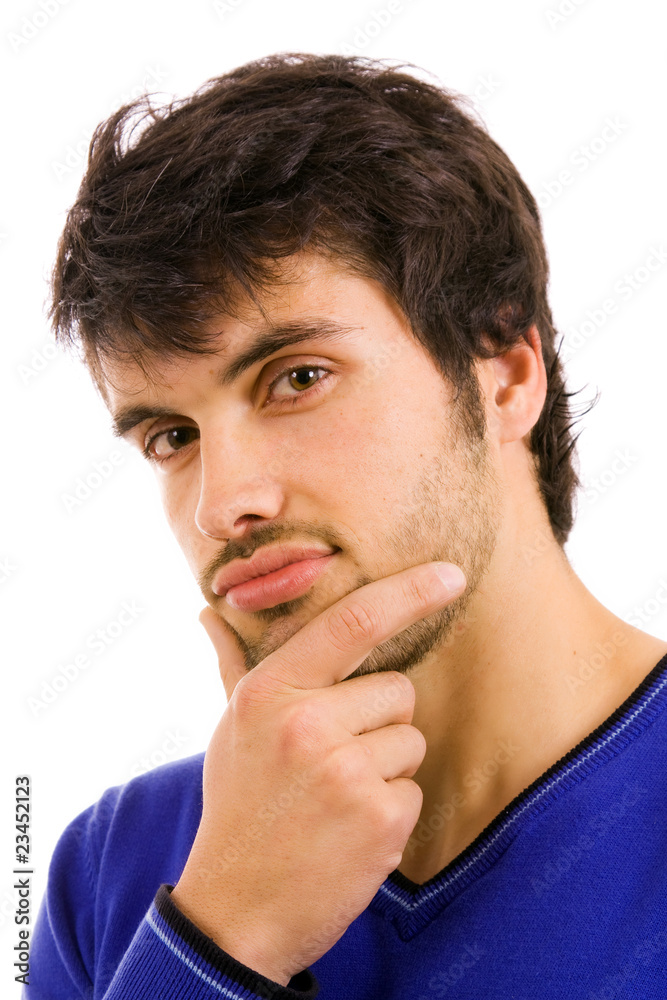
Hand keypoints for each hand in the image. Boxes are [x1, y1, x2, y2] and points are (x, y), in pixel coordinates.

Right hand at [171, 560, 465, 984]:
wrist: (235, 910)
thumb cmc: (240, 806)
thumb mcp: (231, 730)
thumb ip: (232, 666)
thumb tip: (208, 613)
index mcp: (270, 692)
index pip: (350, 623)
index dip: (406, 593)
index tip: (449, 575)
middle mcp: (307, 724)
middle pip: (397, 689)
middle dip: (380, 721)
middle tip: (332, 762)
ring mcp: (344, 771)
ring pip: (411, 738)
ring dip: (387, 766)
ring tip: (336, 798)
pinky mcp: (378, 817)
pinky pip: (414, 787)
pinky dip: (391, 809)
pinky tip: (349, 830)